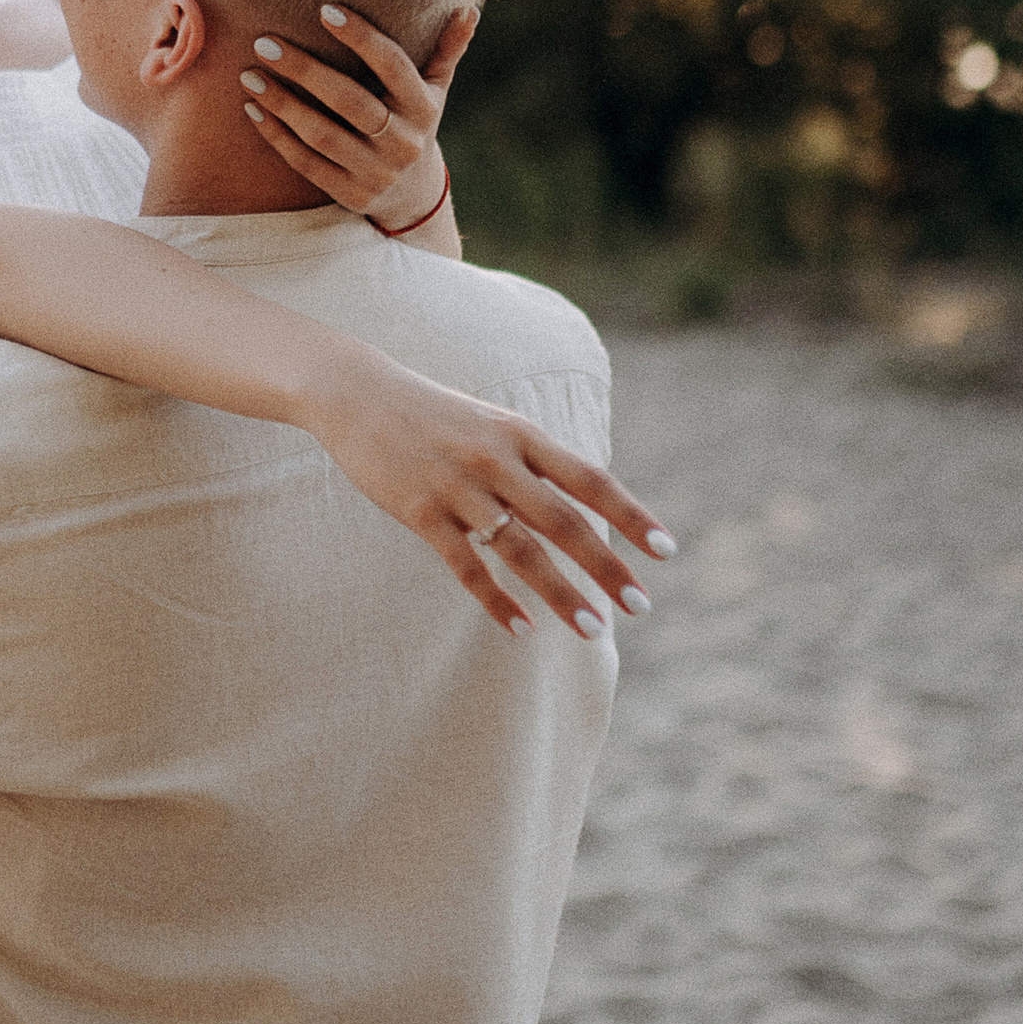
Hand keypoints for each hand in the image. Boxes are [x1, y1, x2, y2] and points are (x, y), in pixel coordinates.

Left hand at [239, 3, 475, 231]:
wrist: (413, 193)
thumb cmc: (415, 121)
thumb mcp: (435, 89)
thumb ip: (446, 49)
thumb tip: (467, 9)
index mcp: (423, 107)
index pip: (392, 65)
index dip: (361, 37)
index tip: (324, 9)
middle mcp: (402, 142)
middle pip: (349, 101)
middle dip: (304, 70)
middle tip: (264, 42)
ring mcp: (376, 173)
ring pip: (321, 135)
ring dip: (281, 104)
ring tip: (249, 74)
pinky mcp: (349, 194)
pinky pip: (305, 163)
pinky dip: (276, 136)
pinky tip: (252, 109)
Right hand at [313, 355, 675, 640]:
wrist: (357, 393)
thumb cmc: (432, 414)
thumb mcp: (492, 424)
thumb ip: (532, 461)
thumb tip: (580, 505)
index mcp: (521, 434)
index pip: (590, 479)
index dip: (630, 515)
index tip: (665, 550)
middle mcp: (496, 459)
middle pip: (564, 521)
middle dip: (606, 566)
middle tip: (641, 605)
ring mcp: (457, 486)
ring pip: (520, 550)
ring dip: (560, 593)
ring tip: (591, 630)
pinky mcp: (419, 511)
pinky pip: (466, 565)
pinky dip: (496, 599)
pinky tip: (521, 628)